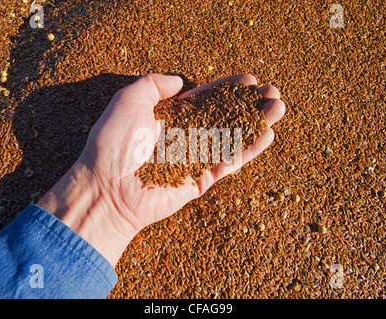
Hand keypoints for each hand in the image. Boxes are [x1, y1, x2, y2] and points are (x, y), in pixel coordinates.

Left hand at [38, 73, 284, 266]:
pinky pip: (228, 163)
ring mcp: (193, 159)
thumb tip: (180, 81)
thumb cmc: (114, 142)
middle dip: (248, 104)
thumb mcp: (129, 100)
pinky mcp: (199, 180)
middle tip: (273, 93)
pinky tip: (267, 135)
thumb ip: (154, 84)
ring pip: (231, 138)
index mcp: (168, 117)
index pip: (204, 98)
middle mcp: (183, 136)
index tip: (248, 80)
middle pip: (224, 116)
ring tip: (279, 108)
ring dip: (256, 124)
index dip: (226, 89)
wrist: (107, 187)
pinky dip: (248, 150)